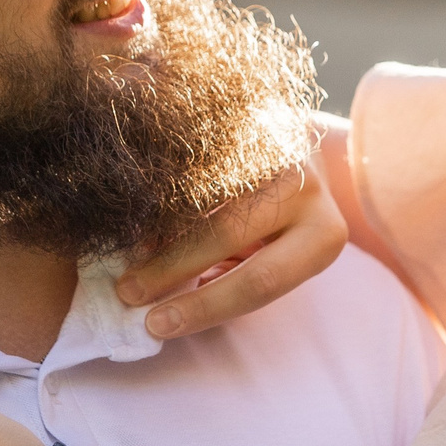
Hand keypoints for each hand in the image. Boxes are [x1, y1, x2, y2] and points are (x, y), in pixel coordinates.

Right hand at [116, 137, 347, 340]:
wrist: (306, 155)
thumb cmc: (282, 228)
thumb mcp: (272, 260)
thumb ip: (231, 279)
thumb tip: (161, 311)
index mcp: (322, 237)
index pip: (261, 281)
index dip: (205, 307)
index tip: (155, 324)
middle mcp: (306, 188)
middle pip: (228, 232)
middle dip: (170, 268)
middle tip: (125, 291)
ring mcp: (279, 148)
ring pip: (204, 192)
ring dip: (156, 227)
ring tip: (123, 252)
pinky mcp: (250, 121)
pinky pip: (193, 159)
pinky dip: (159, 188)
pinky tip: (132, 210)